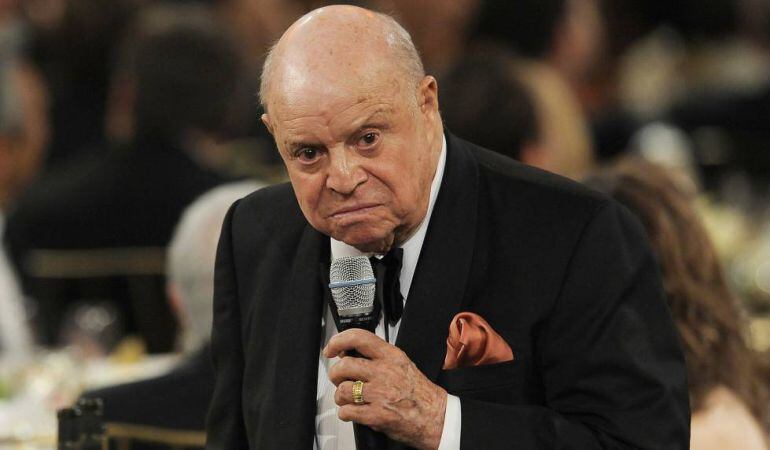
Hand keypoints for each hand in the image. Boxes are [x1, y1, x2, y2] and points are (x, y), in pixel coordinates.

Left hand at [323, 329, 447, 449]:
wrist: (435, 416)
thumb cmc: (419, 392)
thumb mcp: (402, 363)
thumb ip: (377, 357)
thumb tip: (348, 352)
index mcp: (390, 356)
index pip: (358, 338)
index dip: (338, 341)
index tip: (331, 349)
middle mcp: (384, 372)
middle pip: (344, 366)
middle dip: (336, 375)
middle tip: (340, 379)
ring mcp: (380, 393)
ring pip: (343, 390)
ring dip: (340, 396)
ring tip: (348, 399)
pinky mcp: (376, 414)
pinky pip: (347, 411)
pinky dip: (345, 413)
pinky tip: (353, 412)